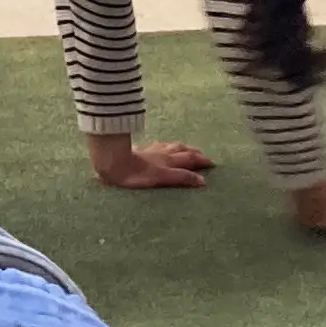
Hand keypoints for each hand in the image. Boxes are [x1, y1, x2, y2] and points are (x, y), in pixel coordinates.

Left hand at [88, 136, 213, 190]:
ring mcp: (150, 150)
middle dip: (194, 153)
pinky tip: (159, 146)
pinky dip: (164, 146)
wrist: (112, 162)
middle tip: (203, 156)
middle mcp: (162, 152)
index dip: (202, 161)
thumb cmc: (137, 174)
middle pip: (182, 150)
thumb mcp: (163, 178)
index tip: (213, 164)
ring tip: (186, 149)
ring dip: (181, 148)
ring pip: (170, 146)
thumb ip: (182, 178)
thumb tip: (202, 181)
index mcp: (169, 160)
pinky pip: (156, 145)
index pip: (190, 158)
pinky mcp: (138, 150)